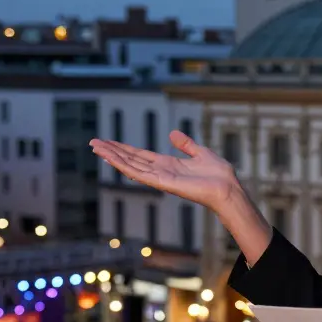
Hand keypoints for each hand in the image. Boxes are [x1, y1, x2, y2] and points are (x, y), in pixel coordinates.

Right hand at [90, 131, 237, 210]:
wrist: (227, 188)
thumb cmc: (219, 174)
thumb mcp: (200, 152)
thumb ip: (186, 144)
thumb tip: (173, 134)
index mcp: (168, 164)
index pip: (140, 155)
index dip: (124, 148)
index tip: (108, 142)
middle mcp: (161, 172)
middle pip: (131, 159)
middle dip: (112, 151)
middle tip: (93, 142)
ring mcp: (160, 178)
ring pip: (130, 166)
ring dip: (113, 157)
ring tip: (96, 147)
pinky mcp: (162, 183)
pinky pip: (139, 174)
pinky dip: (124, 166)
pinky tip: (112, 159)